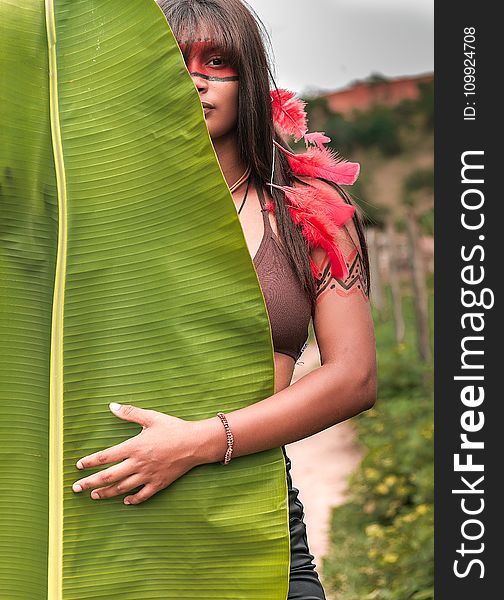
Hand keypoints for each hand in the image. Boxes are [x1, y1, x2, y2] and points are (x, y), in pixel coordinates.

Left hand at [72, 402, 200, 504]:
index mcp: (134, 446)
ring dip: (106, 493)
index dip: (90, 462)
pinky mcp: (159, 483)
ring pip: (122, 488)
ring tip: (95, 496)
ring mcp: (148, 475)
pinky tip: (125, 501)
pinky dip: (132, 500)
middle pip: (109, 476)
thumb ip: (130, 413)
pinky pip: (142, 495)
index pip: (105, 456)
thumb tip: (112, 406)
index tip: (78, 466)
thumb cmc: (173, 428)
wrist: (196, 443)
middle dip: (90, 483)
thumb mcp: (151, 417)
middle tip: (76, 488)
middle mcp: (138, 463)